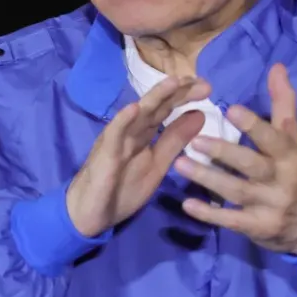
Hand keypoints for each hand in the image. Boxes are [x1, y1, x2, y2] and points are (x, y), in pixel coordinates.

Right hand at [66, 75, 212, 237]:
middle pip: (155, 107)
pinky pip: (113, 136)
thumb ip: (174, 141)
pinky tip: (134, 109)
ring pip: (136, 116)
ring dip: (154, 98)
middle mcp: (130, 131)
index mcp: (143, 134)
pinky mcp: (104, 155)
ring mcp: (116, 140)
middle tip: (201, 82)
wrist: (89, 214)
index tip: (206, 87)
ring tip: (173, 83)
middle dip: (177, 93)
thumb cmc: (121, 189)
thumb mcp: (157, 165)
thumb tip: (199, 115)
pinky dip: (123, 121)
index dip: (184, 97)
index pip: (165, 110)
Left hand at [176, 64, 296, 254]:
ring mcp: (270, 206)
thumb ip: (284, 104)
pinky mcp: (258, 228)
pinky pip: (231, 221)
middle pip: (252, 165)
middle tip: (195, 140)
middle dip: (225, 153)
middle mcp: (281, 180)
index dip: (254, 125)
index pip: (273, 138)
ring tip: (179, 165)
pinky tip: (187, 204)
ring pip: (236, 191)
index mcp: (290, 155)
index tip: (231, 109)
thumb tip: (277, 66)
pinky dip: (209, 213)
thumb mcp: (295, 141)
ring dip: (207, 179)